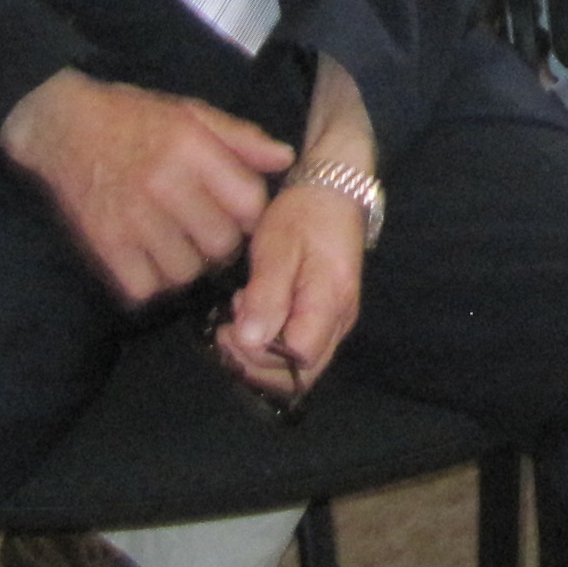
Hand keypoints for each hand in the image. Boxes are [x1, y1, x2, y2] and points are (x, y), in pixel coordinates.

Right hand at [0, 72, 292, 304]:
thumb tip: (286, 159)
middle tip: (210, 232)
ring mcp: (132, 219)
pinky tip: (152, 259)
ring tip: (181, 245)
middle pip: (221, 244)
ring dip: (189, 266)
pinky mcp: (104, 244)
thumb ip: (241, 137)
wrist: (62, 126)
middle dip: (223, 243)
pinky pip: (144, 287)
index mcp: (192, 149)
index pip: (249, 203)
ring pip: (186, 272)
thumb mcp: (192, 113)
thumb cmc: (135, 118)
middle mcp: (164, 185)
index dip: (252, 213)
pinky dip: (153, 281)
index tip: (240, 211)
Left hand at [217, 183, 365, 400]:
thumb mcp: (277, 246)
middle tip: (227, 331)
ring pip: (300, 368)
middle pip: (301, 374)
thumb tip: (250, 341)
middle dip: (257, 365)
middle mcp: (340, 321)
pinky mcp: (327, 319)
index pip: (298, 359)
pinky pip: (300, 351)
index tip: (231, 327)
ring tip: (239, 319)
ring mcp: (337, 322)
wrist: (332, 192)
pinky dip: (271, 348)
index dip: (260, 355)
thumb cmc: (304, 215)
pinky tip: (254, 317)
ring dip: (262, 358)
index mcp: (330, 302)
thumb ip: (266, 294)